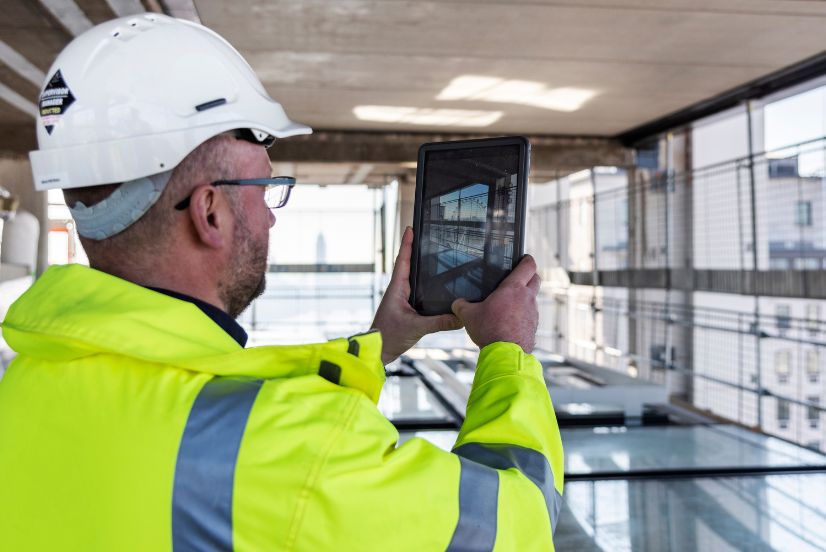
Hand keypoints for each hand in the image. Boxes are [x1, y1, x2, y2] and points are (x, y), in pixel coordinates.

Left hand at [371, 227, 462, 364]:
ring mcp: (401, 299)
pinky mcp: (405, 308)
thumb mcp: (416, 328)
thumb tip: (461, 317)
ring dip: (418, 265)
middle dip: (414, 249)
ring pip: (411, 277)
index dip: (407, 244)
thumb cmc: (389, 336)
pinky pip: (415, 290)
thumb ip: (439, 322)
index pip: (403, 261)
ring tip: (430, 253)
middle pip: (407, 265)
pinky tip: (432, 284)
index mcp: (397, 289)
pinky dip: (422, 283)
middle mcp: (398, 290)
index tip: (410, 228)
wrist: (377, 351)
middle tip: (423, 235)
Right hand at [451, 255, 539, 352]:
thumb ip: (462, 306)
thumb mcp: (469, 316)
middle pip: (536, 279)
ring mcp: (533, 312)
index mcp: (513, 288)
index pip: (528, 265)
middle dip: (529, 275)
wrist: (505, 354)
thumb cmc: (489, 331)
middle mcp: (527, 298)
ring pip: (533, 298)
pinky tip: (511, 320)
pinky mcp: (533, 326)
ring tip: (510, 303)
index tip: (523, 258)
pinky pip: (530, 314)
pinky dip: (523, 314)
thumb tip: (457, 304)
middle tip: (519, 277)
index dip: (527, 259)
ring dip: (525, 297)